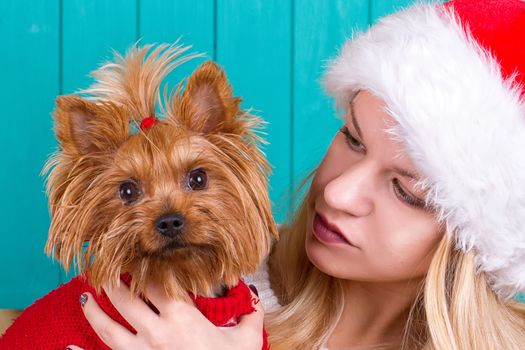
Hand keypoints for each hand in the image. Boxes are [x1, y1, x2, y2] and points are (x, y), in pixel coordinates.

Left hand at [66, 282, 263, 349]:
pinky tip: (68, 348)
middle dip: (112, 280)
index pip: (157, 282)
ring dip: (94, 309)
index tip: (136, 256)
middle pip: (126, 298)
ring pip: (107, 326)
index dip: (144, 266)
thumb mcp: (246, 342)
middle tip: (102, 267)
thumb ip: (251, 316)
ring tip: (84, 295)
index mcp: (182, 318)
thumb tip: (254, 295)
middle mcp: (156, 331)